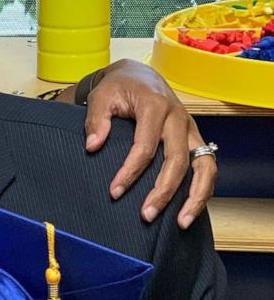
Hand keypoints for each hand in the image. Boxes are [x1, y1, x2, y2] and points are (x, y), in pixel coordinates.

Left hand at [81, 59, 214, 227]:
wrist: (139, 76)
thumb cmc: (118, 88)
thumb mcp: (101, 97)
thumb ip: (96, 120)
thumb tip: (92, 147)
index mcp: (156, 106)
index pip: (145, 146)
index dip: (130, 172)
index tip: (114, 192)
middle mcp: (179, 118)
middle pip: (178, 160)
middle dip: (163, 191)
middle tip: (146, 215)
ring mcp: (191, 129)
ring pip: (204, 165)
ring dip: (195, 196)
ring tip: (181, 222)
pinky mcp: (195, 138)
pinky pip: (207, 166)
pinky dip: (203, 189)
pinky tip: (190, 210)